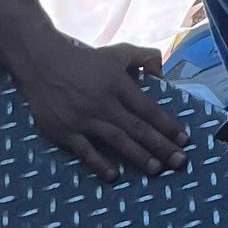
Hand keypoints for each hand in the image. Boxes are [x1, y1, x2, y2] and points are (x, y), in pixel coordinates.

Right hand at [20, 41, 187, 179]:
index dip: (167, 125)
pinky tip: (114, 175)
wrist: (42, 63)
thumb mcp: (118, 52)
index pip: (149, 109)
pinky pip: (85, 150)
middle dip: (161, 146)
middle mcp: (104, 103)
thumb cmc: (85, 60)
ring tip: (156, 169)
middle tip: (179, 162)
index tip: (184, 140)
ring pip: (117, 140)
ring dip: (138, 156)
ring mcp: (84, 118)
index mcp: (119, 85)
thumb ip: (144, 57)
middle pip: (138, 128)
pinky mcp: (65, 131)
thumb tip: (162, 72)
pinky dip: (99, 163)